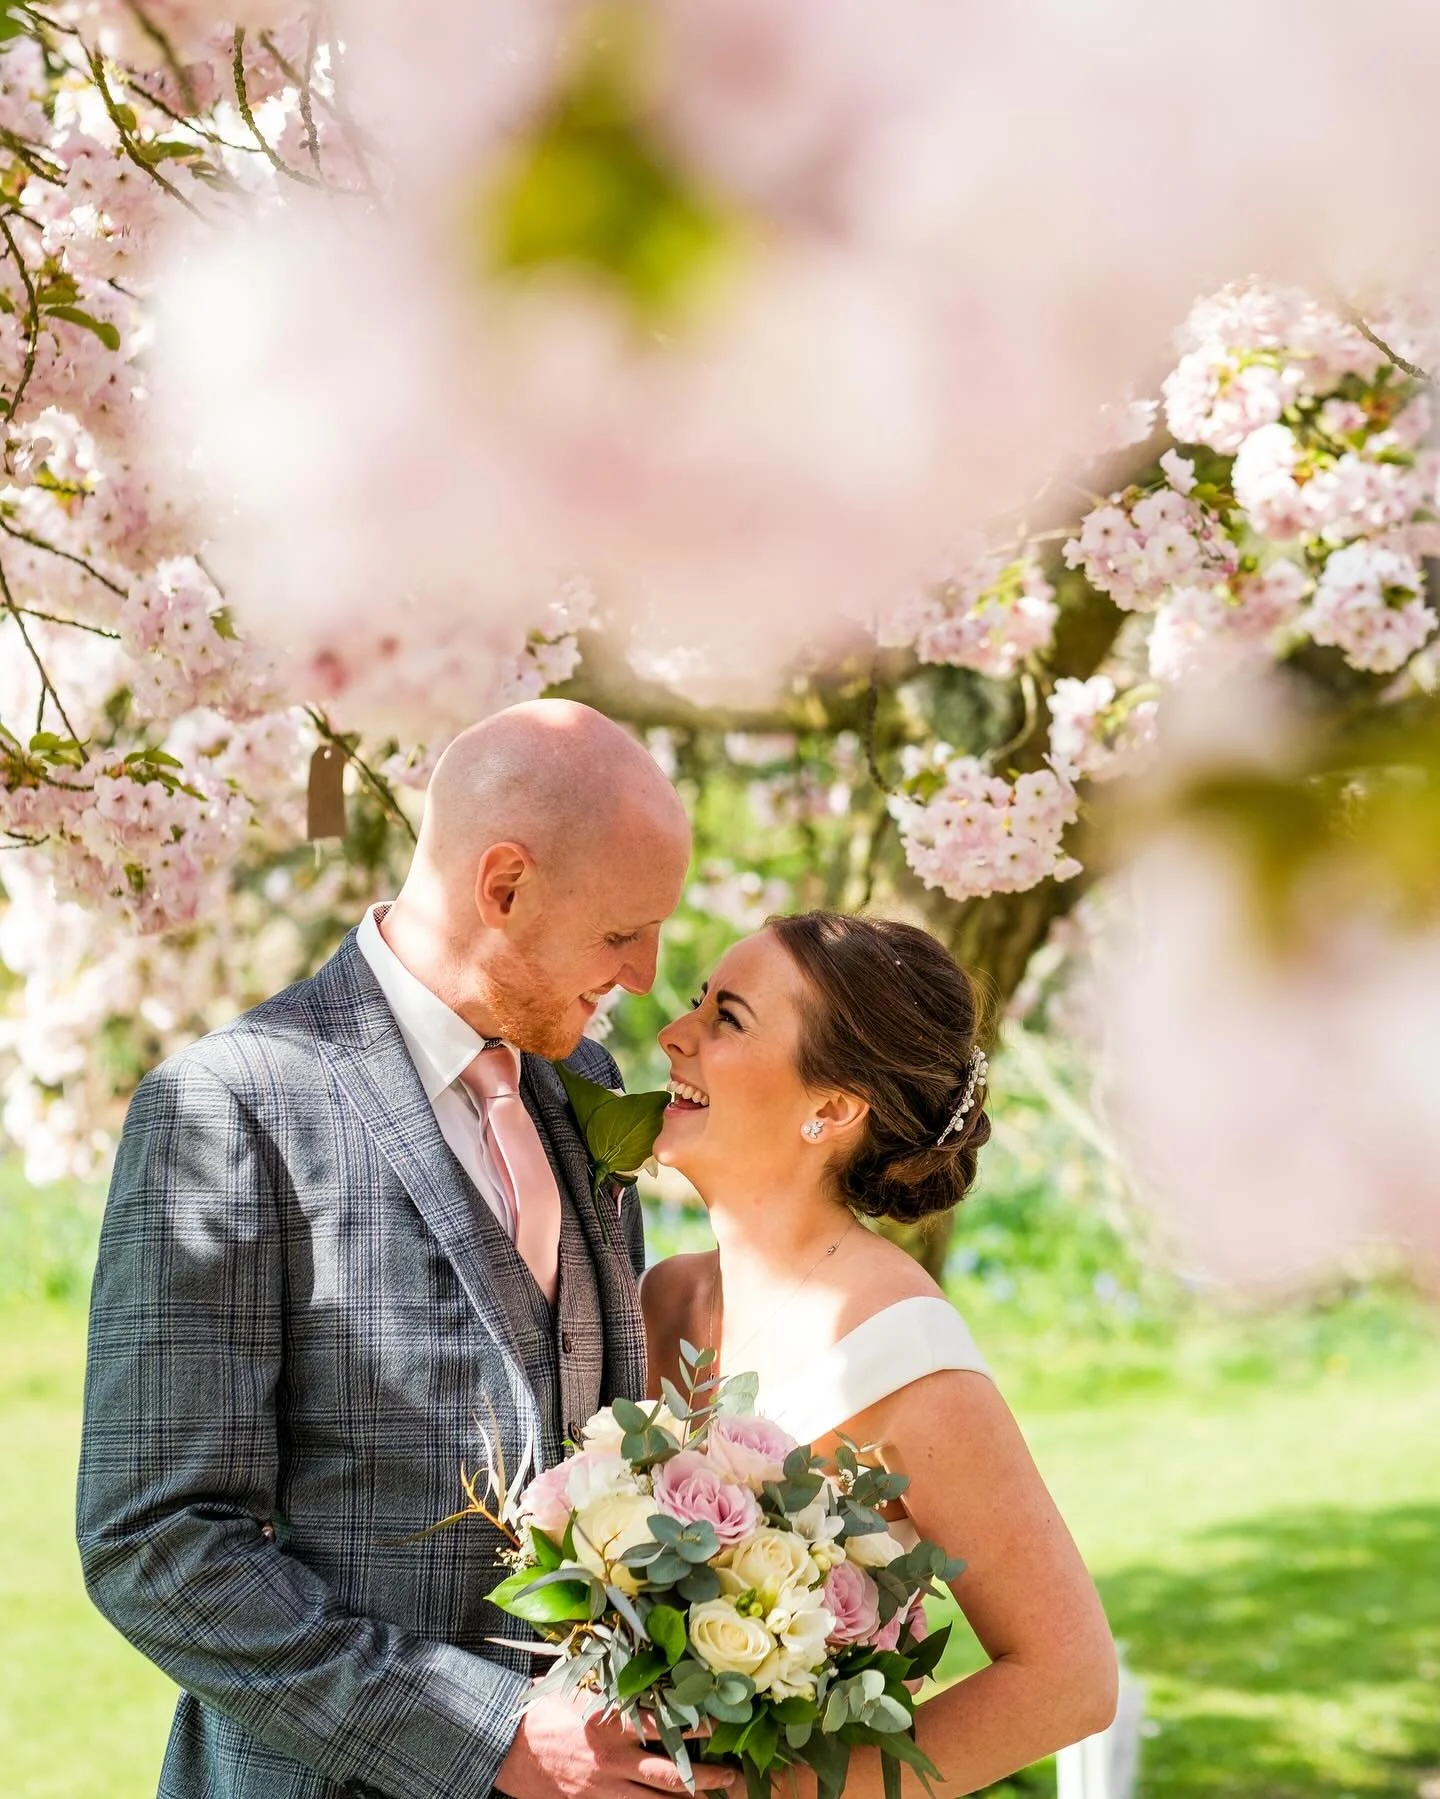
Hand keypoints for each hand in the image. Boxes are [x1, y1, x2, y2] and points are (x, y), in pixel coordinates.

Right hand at [495, 1692, 736, 1797]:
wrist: (510, 1752)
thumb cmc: (545, 1711)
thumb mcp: (576, 1684)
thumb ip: (608, 1675)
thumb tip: (633, 1646)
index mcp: (612, 1721)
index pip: (663, 1724)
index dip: (693, 1724)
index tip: (718, 1721)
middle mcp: (614, 1757)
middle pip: (669, 1772)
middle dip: (703, 1775)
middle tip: (729, 1772)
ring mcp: (606, 1786)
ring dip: (687, 1798)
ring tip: (714, 1794)